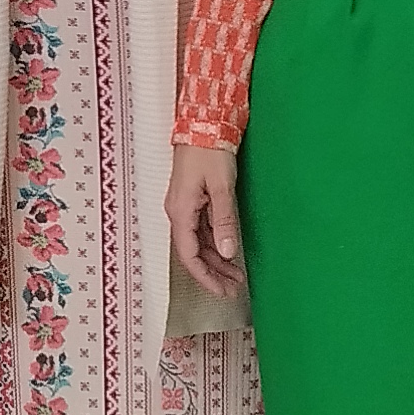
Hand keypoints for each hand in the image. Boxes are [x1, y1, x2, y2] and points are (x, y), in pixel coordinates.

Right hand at [165, 143, 244, 298]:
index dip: (205, 277)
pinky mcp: (192, 199)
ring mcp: (184, 206)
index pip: (189, 256)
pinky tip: (228, 251)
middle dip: (213, 273)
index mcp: (180, 212)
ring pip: (197, 242)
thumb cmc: (209, 151)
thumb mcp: (221, 187)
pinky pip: (200, 230)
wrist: (202, 123)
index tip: (222, 291)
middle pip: (193, 252)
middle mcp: (178, 212)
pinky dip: (214, 243)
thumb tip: (228, 252)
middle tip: (234, 289)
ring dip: (215, 260)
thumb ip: (224, 220)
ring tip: (236, 275)